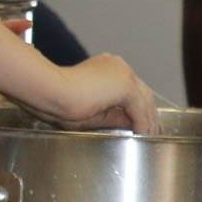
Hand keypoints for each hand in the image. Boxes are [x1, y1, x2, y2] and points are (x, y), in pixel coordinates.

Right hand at [15, 53, 160, 133]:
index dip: (136, 105)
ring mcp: (123, 73)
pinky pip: (140, 108)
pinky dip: (142, 123)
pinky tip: (142, 134)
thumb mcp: (89, 110)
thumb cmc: (56, 100)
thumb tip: (129, 122)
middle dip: (148, 113)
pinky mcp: (125, 85)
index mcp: (105, 67)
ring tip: (149, 136)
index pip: (128, 87)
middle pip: (142, 92)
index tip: (138, 120)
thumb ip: (112, 115)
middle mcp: (117, 66)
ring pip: (144, 100)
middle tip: (151, 129)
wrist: (49, 92)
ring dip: (148, 120)